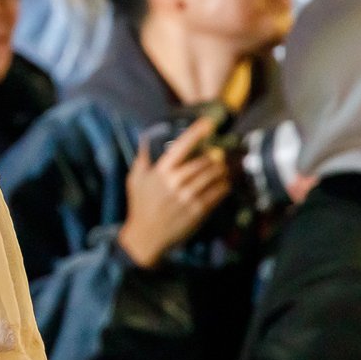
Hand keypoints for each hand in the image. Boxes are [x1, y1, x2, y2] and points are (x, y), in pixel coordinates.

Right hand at [117, 116, 231, 267]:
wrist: (146, 237)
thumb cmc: (140, 206)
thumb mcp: (135, 179)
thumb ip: (142, 158)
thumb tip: (146, 138)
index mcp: (161, 171)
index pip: (182, 146)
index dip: (197, 132)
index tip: (208, 123)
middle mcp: (176, 182)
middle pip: (203, 161)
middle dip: (214, 155)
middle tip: (220, 151)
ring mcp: (187, 197)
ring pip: (212, 176)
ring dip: (221, 169)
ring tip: (224, 166)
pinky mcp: (197, 211)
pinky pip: (216, 194)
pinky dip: (224, 186)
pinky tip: (225, 183)